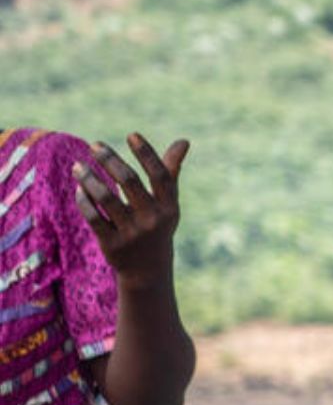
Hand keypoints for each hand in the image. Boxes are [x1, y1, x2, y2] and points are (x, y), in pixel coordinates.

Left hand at [74, 136, 188, 287]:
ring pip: (106, 198)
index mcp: (169, 207)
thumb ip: (172, 171)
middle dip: (110, 160)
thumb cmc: (157, 225)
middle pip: (129, 182)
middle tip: (95, 145)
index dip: (147, 154)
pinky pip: (93, 217)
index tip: (131, 135)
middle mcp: (153, 219)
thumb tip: (183, 141)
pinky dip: (84, 200)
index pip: (160, 176)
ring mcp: (132, 233)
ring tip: (77, 166)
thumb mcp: (168, 202)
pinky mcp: (112, 244)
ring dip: (89, 179)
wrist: (148, 269)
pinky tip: (79, 188)